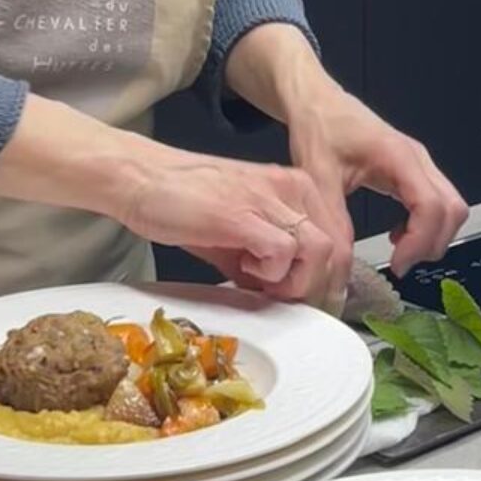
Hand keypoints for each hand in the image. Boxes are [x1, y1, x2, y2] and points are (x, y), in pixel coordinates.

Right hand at [116, 151, 347, 309]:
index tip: (313, 301)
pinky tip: (244, 268)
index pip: (339, 238)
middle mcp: (290, 187)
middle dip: (317, 286)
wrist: (141, 178)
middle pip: (337, 248)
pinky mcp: (244, 213)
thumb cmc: (182, 201)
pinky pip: (284, 251)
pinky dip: (271, 272)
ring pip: (320, 250)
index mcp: (294, 187)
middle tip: (284, 300)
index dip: (330, 278)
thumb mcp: (238, 233)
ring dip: (296, 281)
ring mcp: (270, 197)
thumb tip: (282, 294)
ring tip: (262, 282)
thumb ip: (265, 260)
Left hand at [223, 25, 468, 277]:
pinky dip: (425, 226)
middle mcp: (417, 159)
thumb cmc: (319, 126)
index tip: (396, 264)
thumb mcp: (318, 176)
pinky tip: (397, 234)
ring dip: (431, 236)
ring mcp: (419, 164)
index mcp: (398, 157)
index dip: (420, 242)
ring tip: (398, 251)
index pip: (433, 207)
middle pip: (453, 210)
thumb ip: (333, 218)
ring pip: (450, 208)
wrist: (316, 100)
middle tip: (399, 263)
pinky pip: (437, 203)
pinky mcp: (414, 170)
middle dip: (431, 243)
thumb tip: (343, 260)